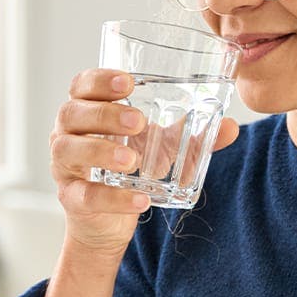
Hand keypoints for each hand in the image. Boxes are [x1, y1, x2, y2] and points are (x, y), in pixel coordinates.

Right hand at [49, 68, 239, 257]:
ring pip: (69, 149)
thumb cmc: (133, 163)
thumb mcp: (165, 144)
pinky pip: (85, 195)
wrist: (111, 217)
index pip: (83, 84)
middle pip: (72, 112)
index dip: (100, 80)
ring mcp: (66, 165)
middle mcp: (69, 132)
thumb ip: (194, 134)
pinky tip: (140, 199)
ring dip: (101, 151)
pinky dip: (113, 198)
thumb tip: (231, 127)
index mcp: (90, 108)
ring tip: (131, 160)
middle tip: (138, 122)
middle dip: (105, 114)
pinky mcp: (71, 198)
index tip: (128, 83)